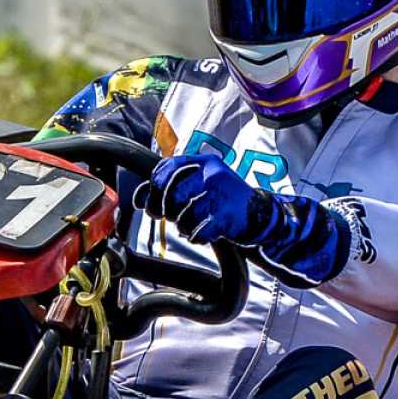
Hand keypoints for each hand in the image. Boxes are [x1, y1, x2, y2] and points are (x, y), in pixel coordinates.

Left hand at [137, 153, 351, 285]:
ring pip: (183, 215)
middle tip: (168, 216)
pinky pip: (197, 232)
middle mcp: (212, 173)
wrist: (260, 214)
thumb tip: (137, 198)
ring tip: (194, 224)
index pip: (166, 167)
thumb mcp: (199, 185)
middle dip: (164, 208)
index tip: (152, 199)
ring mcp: (220, 194)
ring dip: (183, 225)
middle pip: (171, 192)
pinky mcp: (226, 216)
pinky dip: (196, 237)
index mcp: (203, 161)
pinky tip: (204, 234)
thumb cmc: (223, 199)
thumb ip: (169, 187)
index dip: (154, 185)